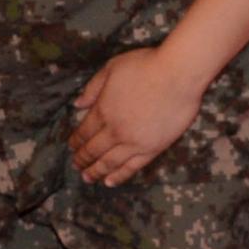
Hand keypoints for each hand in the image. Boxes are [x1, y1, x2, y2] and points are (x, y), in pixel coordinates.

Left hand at [66, 46, 206, 185]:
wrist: (178, 75)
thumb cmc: (145, 66)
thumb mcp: (111, 69)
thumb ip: (93, 88)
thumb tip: (77, 104)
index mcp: (103, 110)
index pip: (84, 132)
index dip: (76, 141)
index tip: (71, 148)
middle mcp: (116, 130)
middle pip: (94, 149)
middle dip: (83, 159)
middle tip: (76, 166)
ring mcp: (135, 142)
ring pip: (110, 162)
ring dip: (97, 171)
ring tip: (88, 178)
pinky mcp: (153, 148)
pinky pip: (133, 167)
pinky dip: (120, 176)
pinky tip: (110, 181)